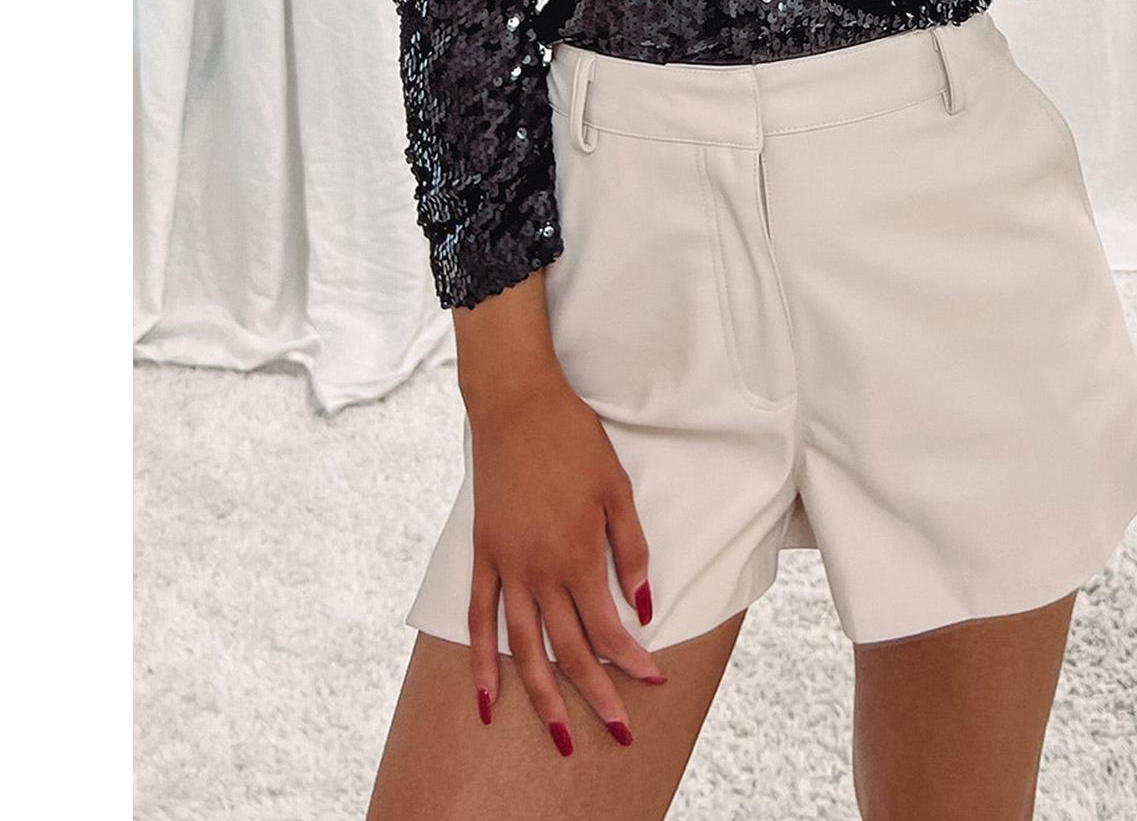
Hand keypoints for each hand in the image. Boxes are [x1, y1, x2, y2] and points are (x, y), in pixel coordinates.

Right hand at [466, 374, 667, 753]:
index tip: (652, 683)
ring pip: (523, 648)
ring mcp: (507, 566)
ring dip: (541, 697)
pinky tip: (487, 698)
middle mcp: (539, 571)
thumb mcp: (617, 488)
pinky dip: (481, 662)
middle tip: (616, 733)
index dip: (632, 662)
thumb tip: (641, 605)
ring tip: (557, 738)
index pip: (608, 629)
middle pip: (569, 650)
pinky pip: (478, 619)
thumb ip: (630, 549)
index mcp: (577, 555)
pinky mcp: (483, 555)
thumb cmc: (574, 440)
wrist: (516, 405)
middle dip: (594, 696)